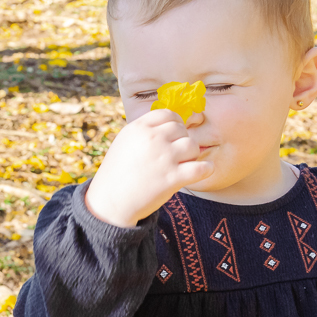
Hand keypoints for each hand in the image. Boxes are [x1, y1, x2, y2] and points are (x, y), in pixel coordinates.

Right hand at [83, 109, 214, 227]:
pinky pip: (201, 168)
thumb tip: (168, 123)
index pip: (168, 114)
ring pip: (193, 146)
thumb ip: (144, 131)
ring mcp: (164, 158)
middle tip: (177, 156)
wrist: (110, 202)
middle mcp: (152, 139)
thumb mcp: (125, 142)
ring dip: (192, 156)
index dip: (175, 124)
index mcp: (139, 128)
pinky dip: (206, 169)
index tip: (174, 136)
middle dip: (182, 141)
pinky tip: (202, 171)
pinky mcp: (172, 178)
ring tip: (183, 165)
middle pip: (182, 130)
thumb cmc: (117, 173)